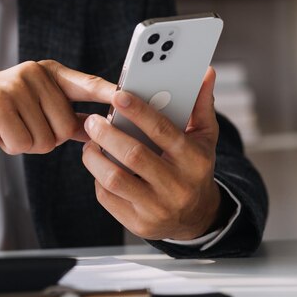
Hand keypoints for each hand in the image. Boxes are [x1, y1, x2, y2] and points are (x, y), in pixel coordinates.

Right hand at [0, 60, 114, 157]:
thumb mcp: (32, 109)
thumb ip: (65, 116)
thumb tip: (97, 128)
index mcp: (47, 73)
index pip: (86, 83)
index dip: (108, 93)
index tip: (130, 99)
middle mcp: (34, 73)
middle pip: (65, 127)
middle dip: (45, 139)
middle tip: (21, 127)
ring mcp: (15, 85)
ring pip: (45, 139)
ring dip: (26, 143)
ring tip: (7, 128)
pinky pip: (23, 143)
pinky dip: (10, 146)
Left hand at [81, 67, 221, 240]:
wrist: (196, 217)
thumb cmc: (194, 168)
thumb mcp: (204, 139)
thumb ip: (200, 106)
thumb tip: (206, 72)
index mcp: (194, 160)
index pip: (163, 131)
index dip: (138, 112)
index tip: (117, 96)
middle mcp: (177, 186)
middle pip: (133, 156)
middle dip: (106, 134)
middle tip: (92, 120)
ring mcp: (157, 208)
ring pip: (114, 179)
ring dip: (94, 157)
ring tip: (90, 142)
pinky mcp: (138, 224)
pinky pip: (107, 197)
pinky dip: (97, 178)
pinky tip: (99, 165)